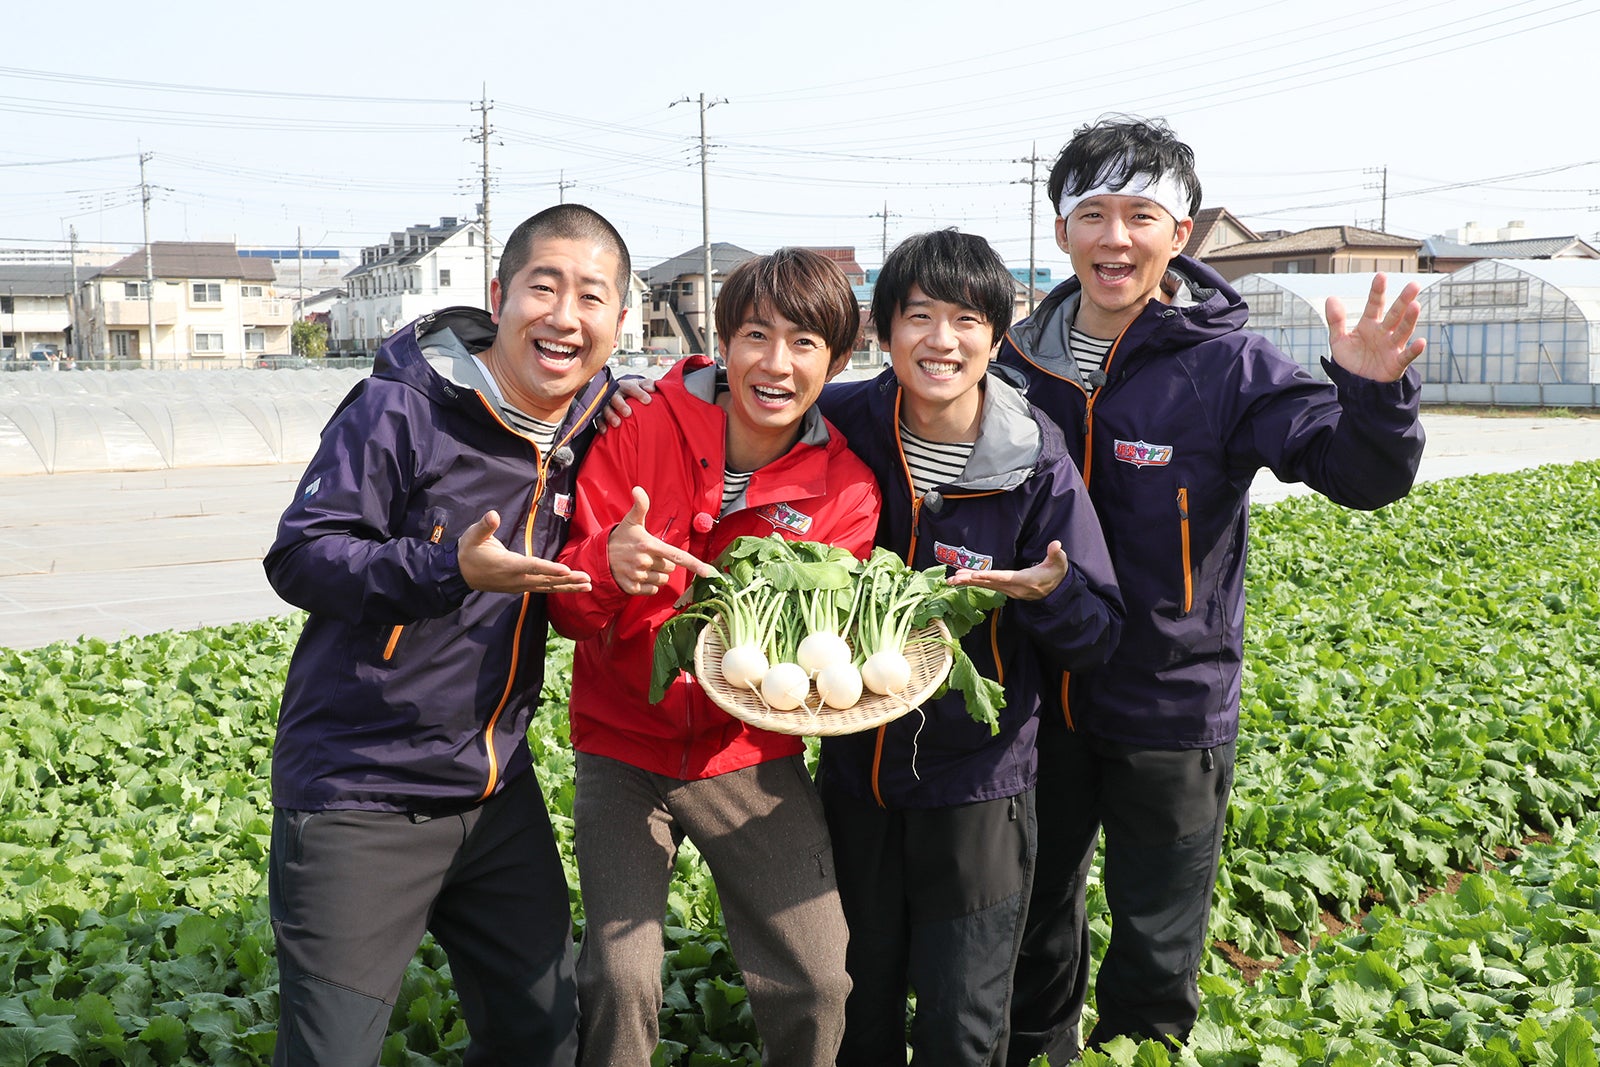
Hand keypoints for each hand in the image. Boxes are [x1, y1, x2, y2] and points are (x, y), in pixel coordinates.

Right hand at [457, 510, 591, 593]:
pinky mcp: (521, 587)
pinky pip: (544, 589)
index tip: (566, 571)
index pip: (532, 567)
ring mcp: (519, 585)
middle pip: (546, 581)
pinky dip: (559, 589)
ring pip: (547, 587)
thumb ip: (484, 526)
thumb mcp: (472, 536)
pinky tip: (573, 588)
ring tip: (588, 586)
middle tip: (587, 580)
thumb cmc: (469, 551)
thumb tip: (493, 515)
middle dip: (567, 581)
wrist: (460, 573)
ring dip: (568, 587)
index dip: (549, 569)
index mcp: (507, 565)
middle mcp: (516, 579)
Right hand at [598, 377, 655, 431]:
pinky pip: (598, 419)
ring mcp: (606, 404)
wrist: (625, 397)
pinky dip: (601, 425)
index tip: (648, 401)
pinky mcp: (600, 414)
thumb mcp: (643, 386)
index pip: (631, 388)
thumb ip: (649, 385)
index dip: (639, 393)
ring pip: (605, 408)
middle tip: (628, 413)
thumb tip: (650, 389)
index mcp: (625, 386)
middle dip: (620, 405)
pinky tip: (605, 431)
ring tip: (617, 424)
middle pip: (615, 398)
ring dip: (610, 415)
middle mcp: (613, 394)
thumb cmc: (637, 392)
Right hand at [608, 487, 714, 595]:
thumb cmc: (621, 538)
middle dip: (665, 563)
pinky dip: (649, 585)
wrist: (600, 556)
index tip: (708, 572)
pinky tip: (639, 575)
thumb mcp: (631, 521)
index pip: (677, 556)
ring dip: (657, 574)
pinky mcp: (632, 588)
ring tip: (644, 565)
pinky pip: (652, 590)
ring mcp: (638, 575)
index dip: (695, 564)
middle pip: (671, 568)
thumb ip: (640, 506)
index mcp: (649, 545)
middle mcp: (644, 561)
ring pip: (662, 580)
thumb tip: (638, 490)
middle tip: (651, 556)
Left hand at [946, 541, 1068, 600]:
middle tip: (952, 578)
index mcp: (1025, 580)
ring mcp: (1009, 591)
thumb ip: (1056, 554)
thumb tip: (1056, 544)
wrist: (1056, 590)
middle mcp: (1014, 588)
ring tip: (952, 579)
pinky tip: (963, 579)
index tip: (975, 574)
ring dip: (969, 582)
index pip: (1005, 577)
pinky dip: (974, 583)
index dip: (990, 576)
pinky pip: (987, 586)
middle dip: (971, 581)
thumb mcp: (1060, 563)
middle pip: (989, 583)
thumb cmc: (1056, 574)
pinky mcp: (1006, 590)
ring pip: (986, 586)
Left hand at [1328, 273, 1425, 382]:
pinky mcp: (1396, 363)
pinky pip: (1406, 356)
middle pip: (1395, 314)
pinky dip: (1414, 350)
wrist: (1356, 383)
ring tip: (1416, 305)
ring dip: (1410, 319)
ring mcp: (1392, 346)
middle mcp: (1384, 332)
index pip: (1375, 304)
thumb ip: (1336, 321)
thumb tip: (1331, 298)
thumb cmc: (1351, 359)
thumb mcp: (1339, 340)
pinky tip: (1421, 342)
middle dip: (1403, 300)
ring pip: (1403, 330)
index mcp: (1370, 324)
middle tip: (1414, 285)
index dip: (1377, 291)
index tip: (1381, 276)